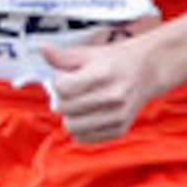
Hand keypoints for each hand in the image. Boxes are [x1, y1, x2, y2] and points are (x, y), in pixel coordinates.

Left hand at [38, 35, 161, 144]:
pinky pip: (84, 138)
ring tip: (77, 105)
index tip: (65, 78)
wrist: (144, 72)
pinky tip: (87, 115)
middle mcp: (113, 96)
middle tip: (70, 93)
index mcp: (103, 74)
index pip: (62, 87)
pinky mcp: (119, 129)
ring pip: (72, 127)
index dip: (57, 82)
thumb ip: (62, 56)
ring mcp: (118, 115)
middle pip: (65, 108)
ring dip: (69, 116)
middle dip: (61, 100)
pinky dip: (80, 129)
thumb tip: (42, 49)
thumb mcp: (87, 54)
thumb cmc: (111, 62)